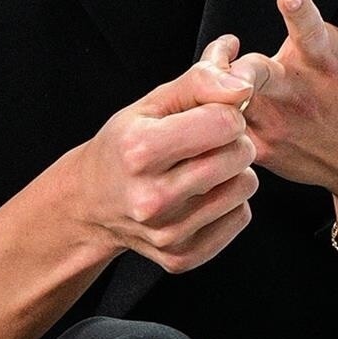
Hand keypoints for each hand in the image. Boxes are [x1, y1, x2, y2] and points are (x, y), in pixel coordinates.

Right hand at [67, 38, 258, 275]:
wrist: (92, 204)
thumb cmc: (124, 146)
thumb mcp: (152, 103)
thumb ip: (199, 82)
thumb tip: (242, 87)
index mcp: (139, 150)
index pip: (224, 122)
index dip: (225, 113)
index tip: (209, 117)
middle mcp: (151, 197)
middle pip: (239, 155)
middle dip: (233, 141)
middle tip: (207, 143)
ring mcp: (167, 232)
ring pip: (246, 187)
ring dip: (233, 173)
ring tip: (203, 169)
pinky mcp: (181, 256)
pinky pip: (240, 217)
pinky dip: (228, 204)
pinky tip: (200, 197)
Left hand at [235, 0, 337, 249]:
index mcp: (327, 56)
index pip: (309, 27)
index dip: (298, 10)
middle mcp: (301, 90)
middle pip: (257, 74)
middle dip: (243, 67)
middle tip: (227, 53)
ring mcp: (280, 123)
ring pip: (229, 102)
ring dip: (215, 84)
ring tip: (218, 67)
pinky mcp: (265, 147)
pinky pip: (225, 132)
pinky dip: (213, 116)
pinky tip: (216, 98)